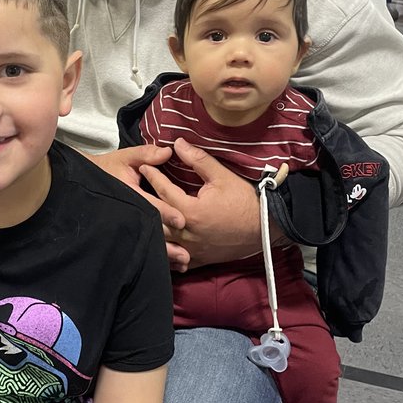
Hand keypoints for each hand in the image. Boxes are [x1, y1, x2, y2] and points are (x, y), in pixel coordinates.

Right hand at [89, 146, 185, 263]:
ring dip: (165, 254)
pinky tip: (174, 265)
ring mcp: (125, 227)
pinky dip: (158, 257)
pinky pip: (141, 247)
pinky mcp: (127, 233)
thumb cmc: (109, 168)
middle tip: (186, 254)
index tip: (182, 221)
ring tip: (183, 262)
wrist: (84, 184)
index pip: (150, 205)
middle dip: (169, 243)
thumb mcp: (126, 157)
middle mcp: (127, 214)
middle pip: (150, 230)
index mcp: (128, 194)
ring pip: (146, 243)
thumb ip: (147, 154)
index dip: (166, 213)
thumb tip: (168, 152)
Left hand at [139, 138, 260, 269]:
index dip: (153, 176)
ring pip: (162, 240)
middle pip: (157, 218)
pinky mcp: (199, 259)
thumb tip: (178, 143)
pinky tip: (159, 242)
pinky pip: (175, 258)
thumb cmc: (245, 200)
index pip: (163, 191)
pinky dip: (166, 250)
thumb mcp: (222, 176)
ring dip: (152, 227)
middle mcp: (187, 233)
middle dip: (146, 202)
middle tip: (136, 189)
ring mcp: (192, 249)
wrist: (266, 227)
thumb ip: (197, 160)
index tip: (144, 166)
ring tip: (143, 214)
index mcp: (191, 211)